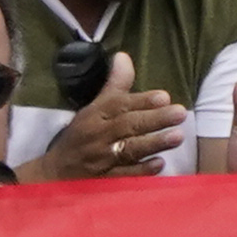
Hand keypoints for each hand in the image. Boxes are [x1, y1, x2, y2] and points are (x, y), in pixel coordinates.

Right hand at [26, 52, 187, 179]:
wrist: (55, 173)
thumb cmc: (80, 137)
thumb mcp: (92, 109)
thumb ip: (113, 85)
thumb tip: (124, 56)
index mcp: (94, 115)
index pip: (118, 105)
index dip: (141, 101)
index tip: (164, 97)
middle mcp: (98, 135)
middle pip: (126, 126)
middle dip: (153, 119)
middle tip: (180, 113)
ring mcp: (102, 159)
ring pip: (128, 149)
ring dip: (153, 143)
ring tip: (177, 136)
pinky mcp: (105, 181)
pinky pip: (124, 175)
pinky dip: (141, 170)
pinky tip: (159, 164)